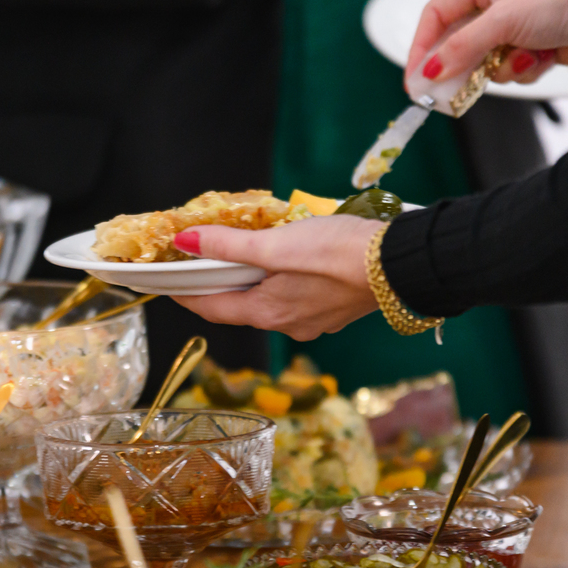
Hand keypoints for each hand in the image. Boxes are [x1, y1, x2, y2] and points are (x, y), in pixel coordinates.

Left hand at [171, 215, 379, 340]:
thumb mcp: (275, 244)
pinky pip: (296, 296)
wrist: (402, 262)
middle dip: (219, 285)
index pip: (212, 310)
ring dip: (253, 281)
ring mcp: (315, 320)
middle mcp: (289, 325)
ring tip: (241, 255)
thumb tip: (184, 243)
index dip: (185, 296)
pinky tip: (286, 260)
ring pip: (270, 300)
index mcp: (269, 314)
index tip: (166, 284)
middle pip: (240, 306)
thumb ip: (227, 245)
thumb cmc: (339, 253)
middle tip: (200, 262)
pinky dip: (281, 279)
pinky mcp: (336, 308)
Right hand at [405, 0, 567, 88]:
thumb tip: (430, 70)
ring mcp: (513, 25)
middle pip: (458, 42)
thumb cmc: (561, 1)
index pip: (436, 14)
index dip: (422, 46)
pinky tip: (545, 57)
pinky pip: (509, 68)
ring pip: (484, 61)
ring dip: (502, 67)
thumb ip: (463, 47)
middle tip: (447, 93)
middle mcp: (495, 0)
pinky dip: (524, 68)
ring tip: (526, 58)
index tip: (414, 77)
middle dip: (462, 66)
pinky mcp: (530, 46)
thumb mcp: (504, 21)